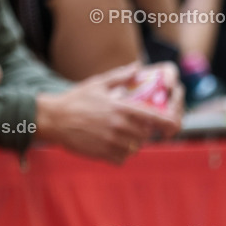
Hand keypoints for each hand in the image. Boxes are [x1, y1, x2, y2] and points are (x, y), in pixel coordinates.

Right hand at [36, 63, 181, 164]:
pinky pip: (122, 158)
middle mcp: (120, 126)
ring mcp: (112, 142)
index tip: (172, 126)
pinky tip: (108, 144)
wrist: (53, 118)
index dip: (168, 123)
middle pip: (145, 135)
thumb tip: (138, 67)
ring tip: (117, 133)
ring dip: (130, 143)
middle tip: (129, 124)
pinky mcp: (103, 154)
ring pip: (134, 148)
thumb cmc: (76, 99)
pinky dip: (119, 154)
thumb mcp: (98, 83)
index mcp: (121, 108)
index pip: (154, 118)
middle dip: (142, 131)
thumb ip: (121, 76)